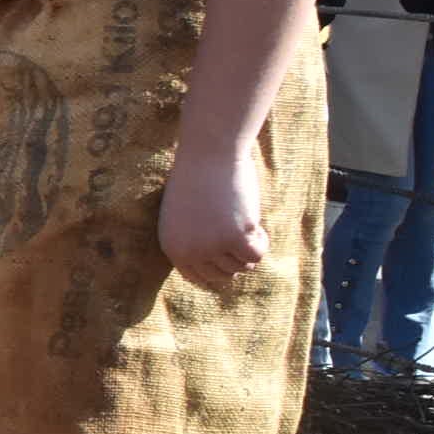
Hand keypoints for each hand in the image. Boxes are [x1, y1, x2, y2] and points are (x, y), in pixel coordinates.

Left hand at [160, 147, 268, 288]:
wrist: (208, 155)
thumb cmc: (197, 180)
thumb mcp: (186, 217)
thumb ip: (197, 242)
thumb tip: (222, 267)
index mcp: (172, 247)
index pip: (198, 278)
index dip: (217, 271)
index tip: (230, 259)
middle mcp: (189, 252)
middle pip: (223, 276)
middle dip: (236, 259)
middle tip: (240, 234)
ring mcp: (212, 246)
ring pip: (242, 266)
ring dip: (249, 247)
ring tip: (244, 223)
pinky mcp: (235, 237)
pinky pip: (257, 255)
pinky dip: (261, 241)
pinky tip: (254, 222)